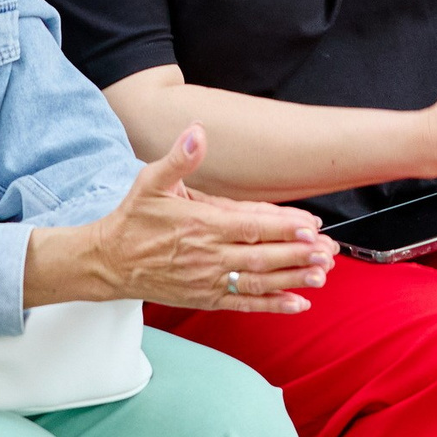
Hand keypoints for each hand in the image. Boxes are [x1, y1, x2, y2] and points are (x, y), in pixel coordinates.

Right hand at [90, 126, 334, 311]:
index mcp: (200, 225)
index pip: (250, 226)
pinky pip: (244, 304)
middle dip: (298, 254)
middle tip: (328, 251)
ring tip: (321, 275)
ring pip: (258, 282)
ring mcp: (208, 280)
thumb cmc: (133, 220)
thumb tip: (197, 132)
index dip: (282, 226)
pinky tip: (299, 303)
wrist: (108, 263)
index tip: (310, 225)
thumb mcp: (151, 182)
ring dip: (292, 280)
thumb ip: (178, 159)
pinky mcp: (206, 298)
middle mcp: (208, 255)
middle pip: (261, 256)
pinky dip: (272, 304)